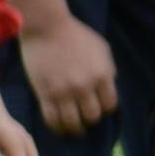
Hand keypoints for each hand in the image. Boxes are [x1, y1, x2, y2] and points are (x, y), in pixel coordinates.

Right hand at [18, 16, 116, 137]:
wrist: (46, 27)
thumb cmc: (75, 35)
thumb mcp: (102, 49)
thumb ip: (108, 69)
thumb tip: (108, 87)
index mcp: (102, 75)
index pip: (110, 105)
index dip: (105, 109)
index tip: (99, 108)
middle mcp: (84, 86)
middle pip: (92, 116)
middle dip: (90, 119)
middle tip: (84, 117)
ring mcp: (63, 91)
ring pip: (72, 122)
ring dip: (74, 128)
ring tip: (73, 128)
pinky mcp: (44, 93)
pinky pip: (52, 118)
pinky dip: (56, 127)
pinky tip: (58, 127)